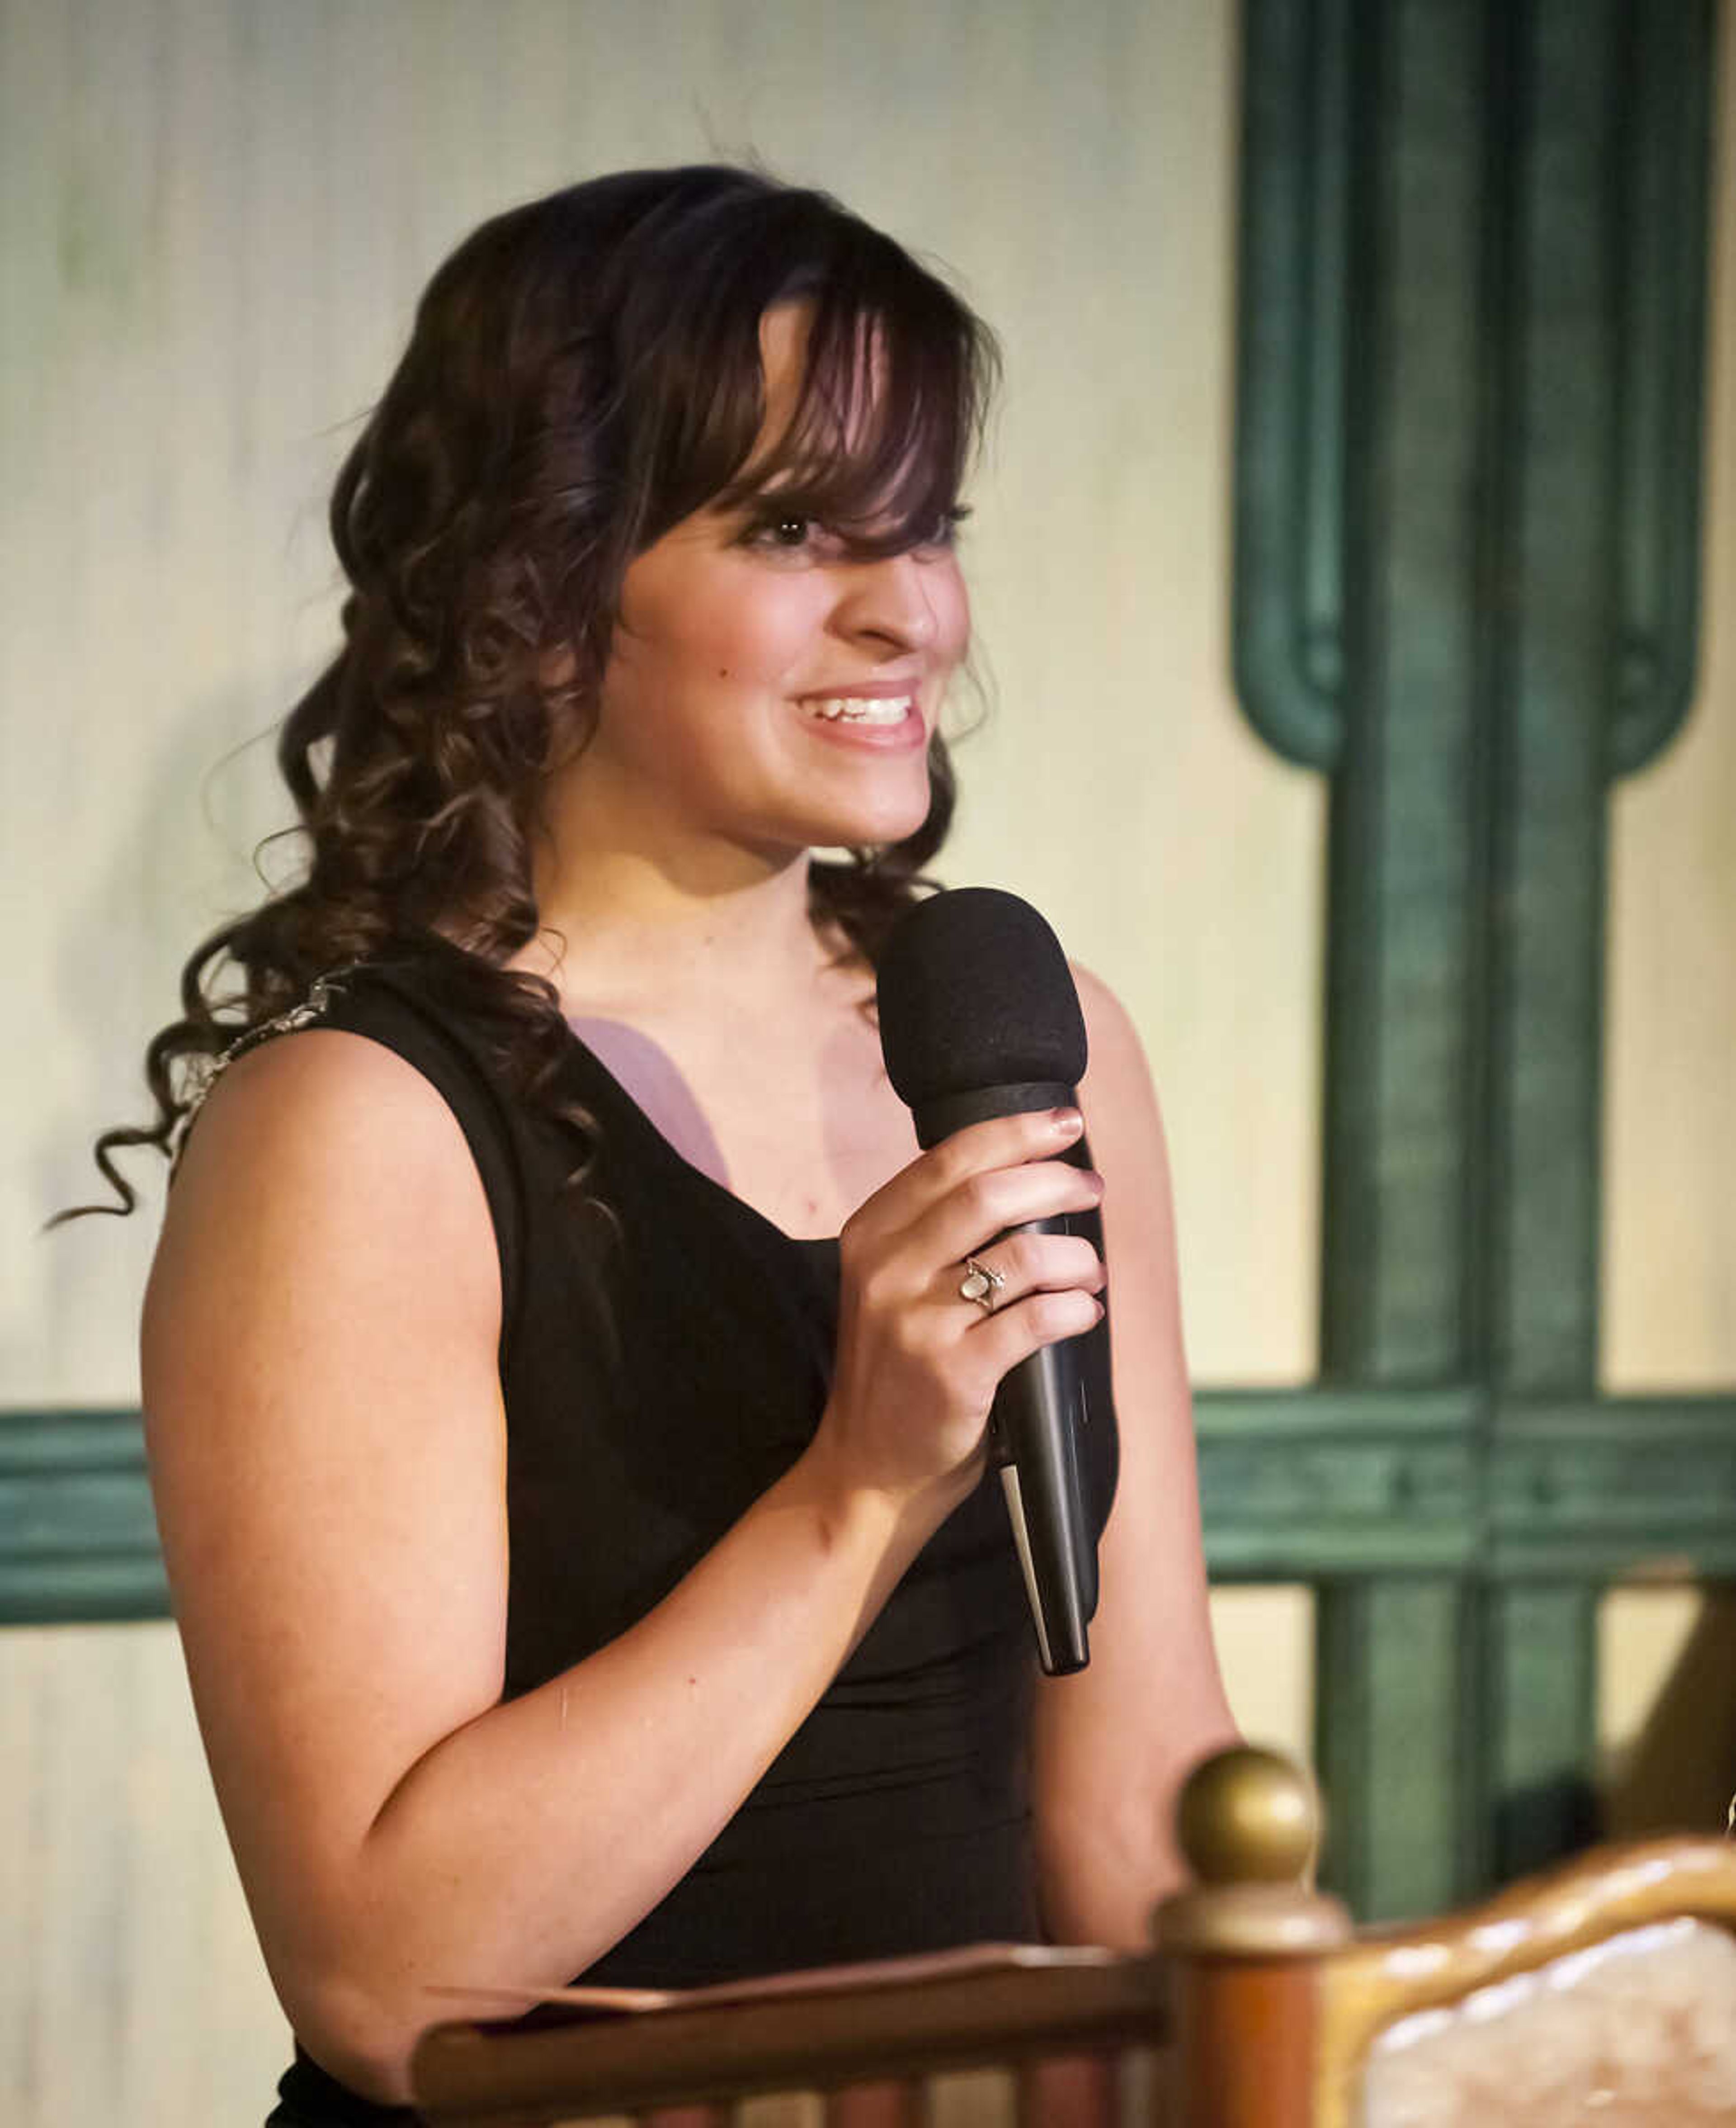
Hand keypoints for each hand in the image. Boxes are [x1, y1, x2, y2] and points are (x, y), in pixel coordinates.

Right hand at [815, 1107, 1106, 1528]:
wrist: (865, 1470)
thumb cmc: (896, 1370)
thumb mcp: (891, 1285)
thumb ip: (936, 1231)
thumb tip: (1029, 1174)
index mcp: (870, 1236)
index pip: (949, 1158)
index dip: (1016, 1131)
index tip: (1066, 1122)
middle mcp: (885, 1270)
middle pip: (988, 1194)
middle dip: (1056, 1181)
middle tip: (1092, 1189)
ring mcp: (917, 1322)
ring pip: (1022, 1256)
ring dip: (1075, 1256)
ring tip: (1091, 1269)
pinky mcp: (954, 1372)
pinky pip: (1035, 1320)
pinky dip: (1074, 1308)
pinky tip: (1084, 1311)